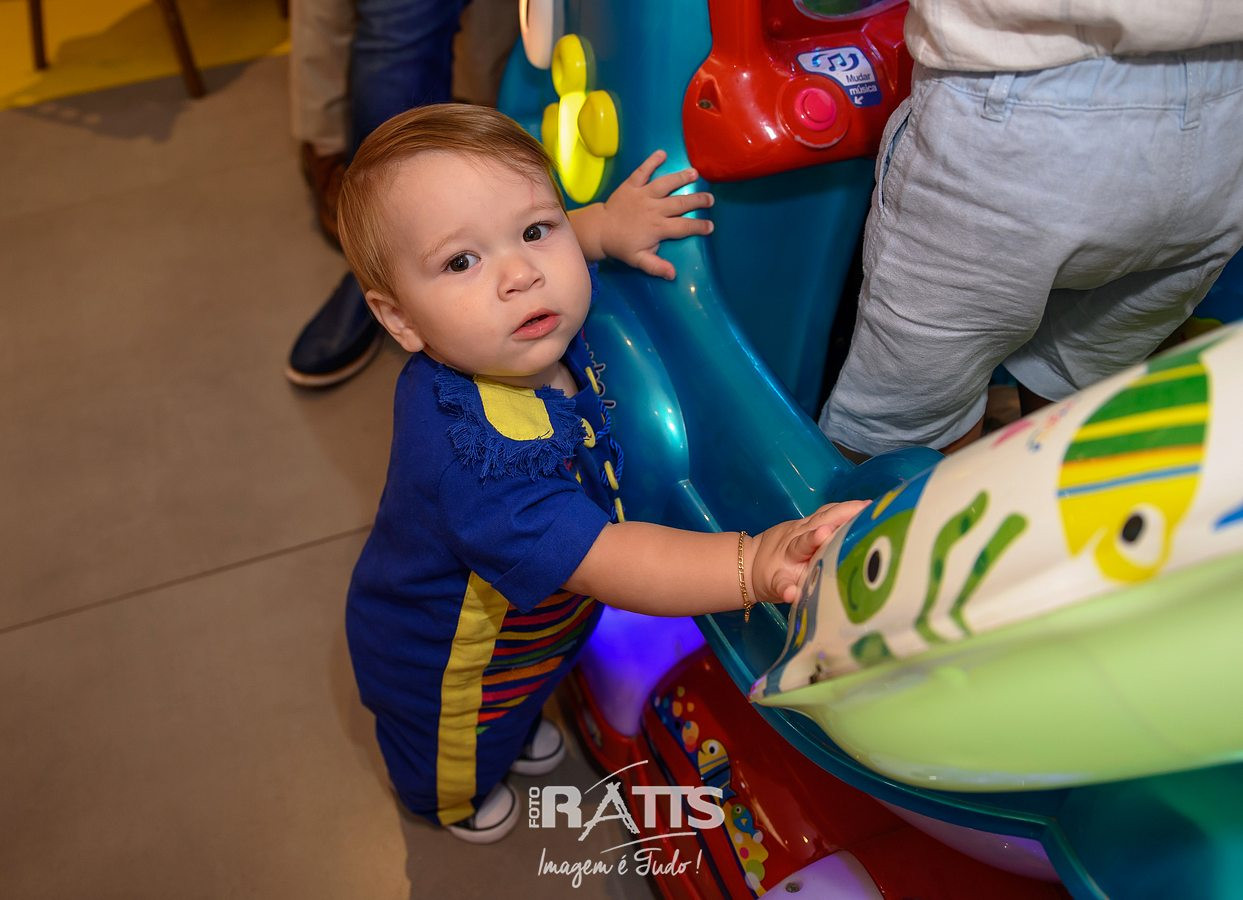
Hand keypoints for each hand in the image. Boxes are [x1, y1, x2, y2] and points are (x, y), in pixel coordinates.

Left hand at [599, 149, 713, 279]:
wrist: (600, 230)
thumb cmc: (621, 246)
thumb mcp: (639, 260)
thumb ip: (656, 266)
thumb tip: (673, 274)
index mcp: (657, 228)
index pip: (683, 227)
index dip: (698, 227)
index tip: (710, 226)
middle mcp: (653, 209)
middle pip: (680, 203)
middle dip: (697, 200)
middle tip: (710, 198)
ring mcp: (643, 195)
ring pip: (665, 184)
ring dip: (680, 178)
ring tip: (694, 173)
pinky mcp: (631, 184)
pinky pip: (643, 171)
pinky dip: (651, 161)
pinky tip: (662, 153)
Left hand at [747, 500, 870, 603]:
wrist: (753, 560)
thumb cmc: (770, 577)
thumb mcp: (776, 586)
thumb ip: (786, 589)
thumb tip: (792, 595)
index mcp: (791, 552)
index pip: (803, 544)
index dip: (813, 538)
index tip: (823, 533)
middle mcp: (798, 534)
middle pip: (821, 520)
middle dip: (842, 514)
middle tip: (866, 509)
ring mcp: (804, 525)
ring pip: (827, 512)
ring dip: (847, 509)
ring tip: (871, 507)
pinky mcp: (809, 521)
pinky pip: (829, 512)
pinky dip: (846, 510)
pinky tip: (864, 509)